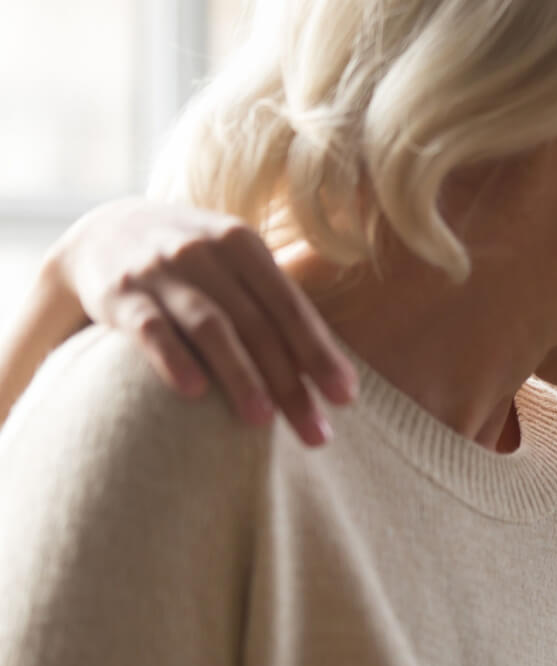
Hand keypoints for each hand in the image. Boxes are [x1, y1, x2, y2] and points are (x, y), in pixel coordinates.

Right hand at [49, 197, 356, 444]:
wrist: (101, 232)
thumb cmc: (195, 263)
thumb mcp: (236, 263)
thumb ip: (278, 305)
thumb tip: (337, 370)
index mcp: (243, 244)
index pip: (291, 306)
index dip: (320, 353)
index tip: (346, 398)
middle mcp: (204, 252)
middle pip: (258, 325)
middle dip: (290, 383)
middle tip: (316, 433)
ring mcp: (159, 271)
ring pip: (210, 327)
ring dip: (241, 375)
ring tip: (263, 421)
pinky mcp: (119, 295)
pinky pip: (150, 329)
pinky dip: (173, 359)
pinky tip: (195, 392)